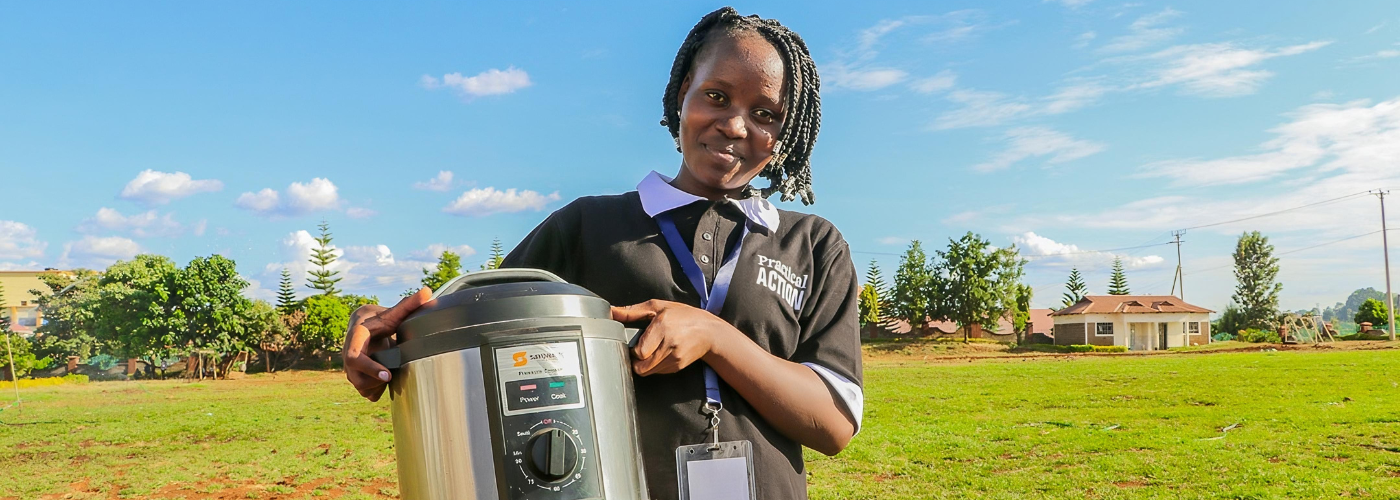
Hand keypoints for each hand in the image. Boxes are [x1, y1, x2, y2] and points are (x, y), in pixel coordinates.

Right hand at [342, 288, 431, 401]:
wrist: (364, 329)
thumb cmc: (380, 321)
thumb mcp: (392, 313)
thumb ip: (409, 304)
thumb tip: (428, 291)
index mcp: (354, 340)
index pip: (355, 358)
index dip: (370, 369)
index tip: (389, 375)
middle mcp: (347, 357)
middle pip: (359, 380)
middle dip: (378, 380)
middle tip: (394, 372)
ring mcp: (350, 370)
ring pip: (364, 389)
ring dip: (380, 385)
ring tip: (391, 370)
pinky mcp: (356, 380)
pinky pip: (368, 394)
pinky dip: (380, 390)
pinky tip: (387, 377)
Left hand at [610, 299, 735, 375]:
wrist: (709, 331)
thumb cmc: (683, 316)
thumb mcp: (658, 306)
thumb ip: (632, 311)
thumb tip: (611, 311)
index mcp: (662, 326)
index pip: (639, 350)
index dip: (633, 349)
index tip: (633, 342)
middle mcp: (669, 343)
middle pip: (641, 365)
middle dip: (636, 359)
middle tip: (639, 348)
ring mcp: (674, 357)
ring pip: (647, 371)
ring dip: (644, 364)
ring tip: (649, 350)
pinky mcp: (677, 366)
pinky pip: (657, 371)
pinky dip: (654, 365)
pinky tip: (660, 354)